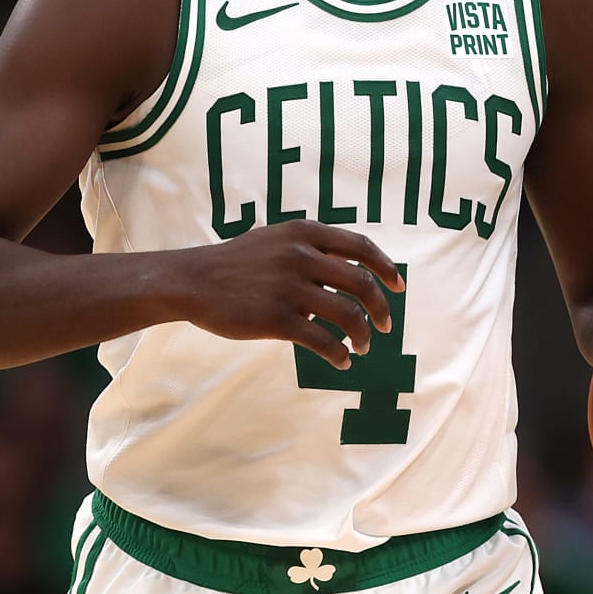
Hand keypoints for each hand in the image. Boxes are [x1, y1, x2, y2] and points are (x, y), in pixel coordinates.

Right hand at [173, 220, 405, 368]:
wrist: (193, 281)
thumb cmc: (238, 263)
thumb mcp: (276, 239)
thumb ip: (312, 247)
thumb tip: (354, 266)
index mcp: (304, 233)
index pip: (360, 246)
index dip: (386, 267)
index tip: (399, 287)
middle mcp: (301, 256)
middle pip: (362, 283)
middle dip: (381, 308)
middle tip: (385, 325)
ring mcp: (289, 287)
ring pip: (348, 315)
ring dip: (363, 335)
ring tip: (362, 347)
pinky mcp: (276, 319)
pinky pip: (323, 340)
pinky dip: (339, 354)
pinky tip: (341, 360)